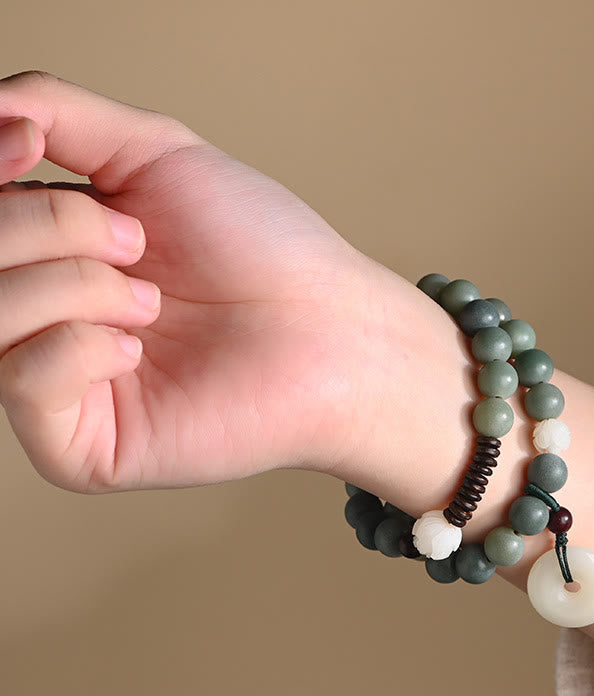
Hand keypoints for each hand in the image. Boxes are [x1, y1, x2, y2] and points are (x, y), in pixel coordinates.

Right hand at [0, 71, 390, 492]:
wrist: (329, 327)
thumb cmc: (262, 248)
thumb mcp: (158, 155)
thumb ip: (60, 115)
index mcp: (54, 253)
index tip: (27, 144)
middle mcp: (46, 317)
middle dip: (51, 227)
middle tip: (140, 245)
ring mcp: (58, 386)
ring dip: (77, 284)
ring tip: (153, 302)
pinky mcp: (79, 447)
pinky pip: (26, 378)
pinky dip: (82, 346)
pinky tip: (139, 349)